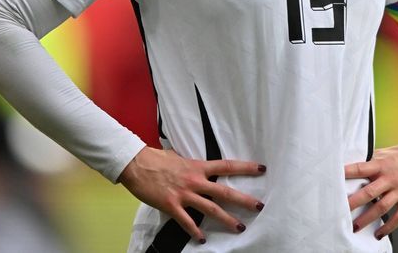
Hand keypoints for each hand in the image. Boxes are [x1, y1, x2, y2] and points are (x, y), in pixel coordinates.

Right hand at [119, 146, 266, 242]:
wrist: (136, 164)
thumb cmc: (156, 159)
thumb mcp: (179, 157)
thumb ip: (192, 165)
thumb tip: (198, 167)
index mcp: (198, 166)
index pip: (226, 165)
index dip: (245, 167)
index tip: (261, 169)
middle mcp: (195, 180)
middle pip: (224, 191)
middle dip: (243, 200)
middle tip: (259, 206)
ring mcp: (184, 194)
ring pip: (210, 209)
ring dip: (226, 219)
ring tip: (239, 227)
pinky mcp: (171, 205)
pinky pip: (186, 221)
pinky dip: (195, 231)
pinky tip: (202, 239)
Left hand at [344, 130, 397, 238]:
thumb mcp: (385, 154)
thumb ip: (370, 162)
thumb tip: (350, 168)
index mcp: (381, 164)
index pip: (360, 169)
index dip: (346, 174)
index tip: (333, 180)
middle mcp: (390, 177)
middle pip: (369, 192)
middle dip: (353, 203)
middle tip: (339, 212)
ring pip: (382, 207)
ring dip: (367, 218)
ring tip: (355, 227)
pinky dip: (389, 226)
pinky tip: (379, 233)